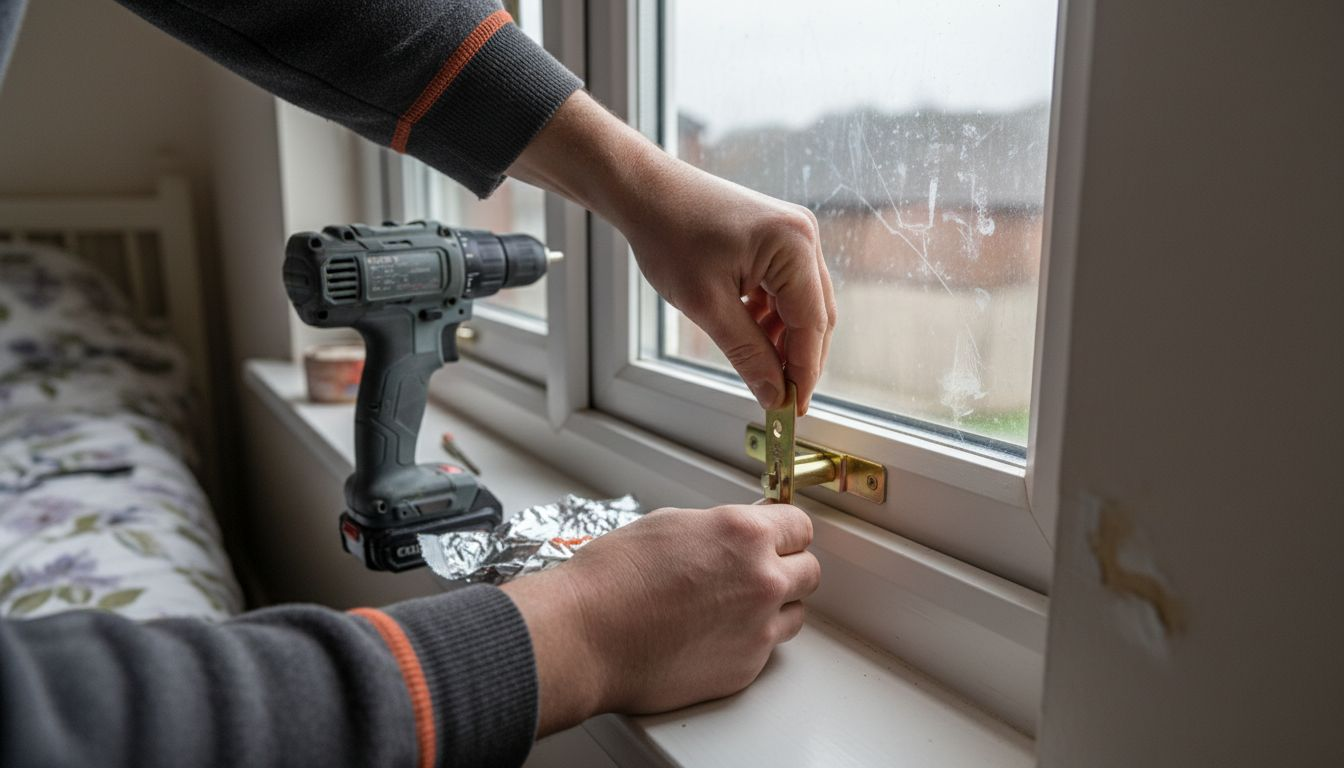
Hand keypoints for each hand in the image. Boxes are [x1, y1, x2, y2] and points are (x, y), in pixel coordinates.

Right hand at [501, 504, 819, 734]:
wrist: (587, 635)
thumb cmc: (613, 578)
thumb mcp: (672, 525)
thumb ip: (721, 529)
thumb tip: (741, 535)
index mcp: (746, 535)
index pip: (800, 526)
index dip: (786, 531)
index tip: (779, 537)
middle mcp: (762, 580)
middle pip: (809, 571)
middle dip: (787, 568)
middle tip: (757, 572)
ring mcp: (758, 629)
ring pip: (794, 614)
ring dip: (774, 608)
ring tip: (730, 608)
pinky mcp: (746, 668)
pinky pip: (766, 650)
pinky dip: (747, 641)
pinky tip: (711, 635)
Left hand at [509, 92, 836, 413]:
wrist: (644, 191)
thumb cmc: (668, 234)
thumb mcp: (706, 305)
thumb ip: (747, 352)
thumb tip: (773, 394)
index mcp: (793, 247)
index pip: (812, 324)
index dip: (804, 372)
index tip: (792, 409)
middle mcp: (803, 236)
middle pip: (816, 315)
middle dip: (798, 358)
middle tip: (778, 398)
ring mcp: (792, 235)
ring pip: (802, 305)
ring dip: (784, 339)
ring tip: (759, 367)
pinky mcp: (777, 238)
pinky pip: (786, 288)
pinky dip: (772, 317)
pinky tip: (749, 333)